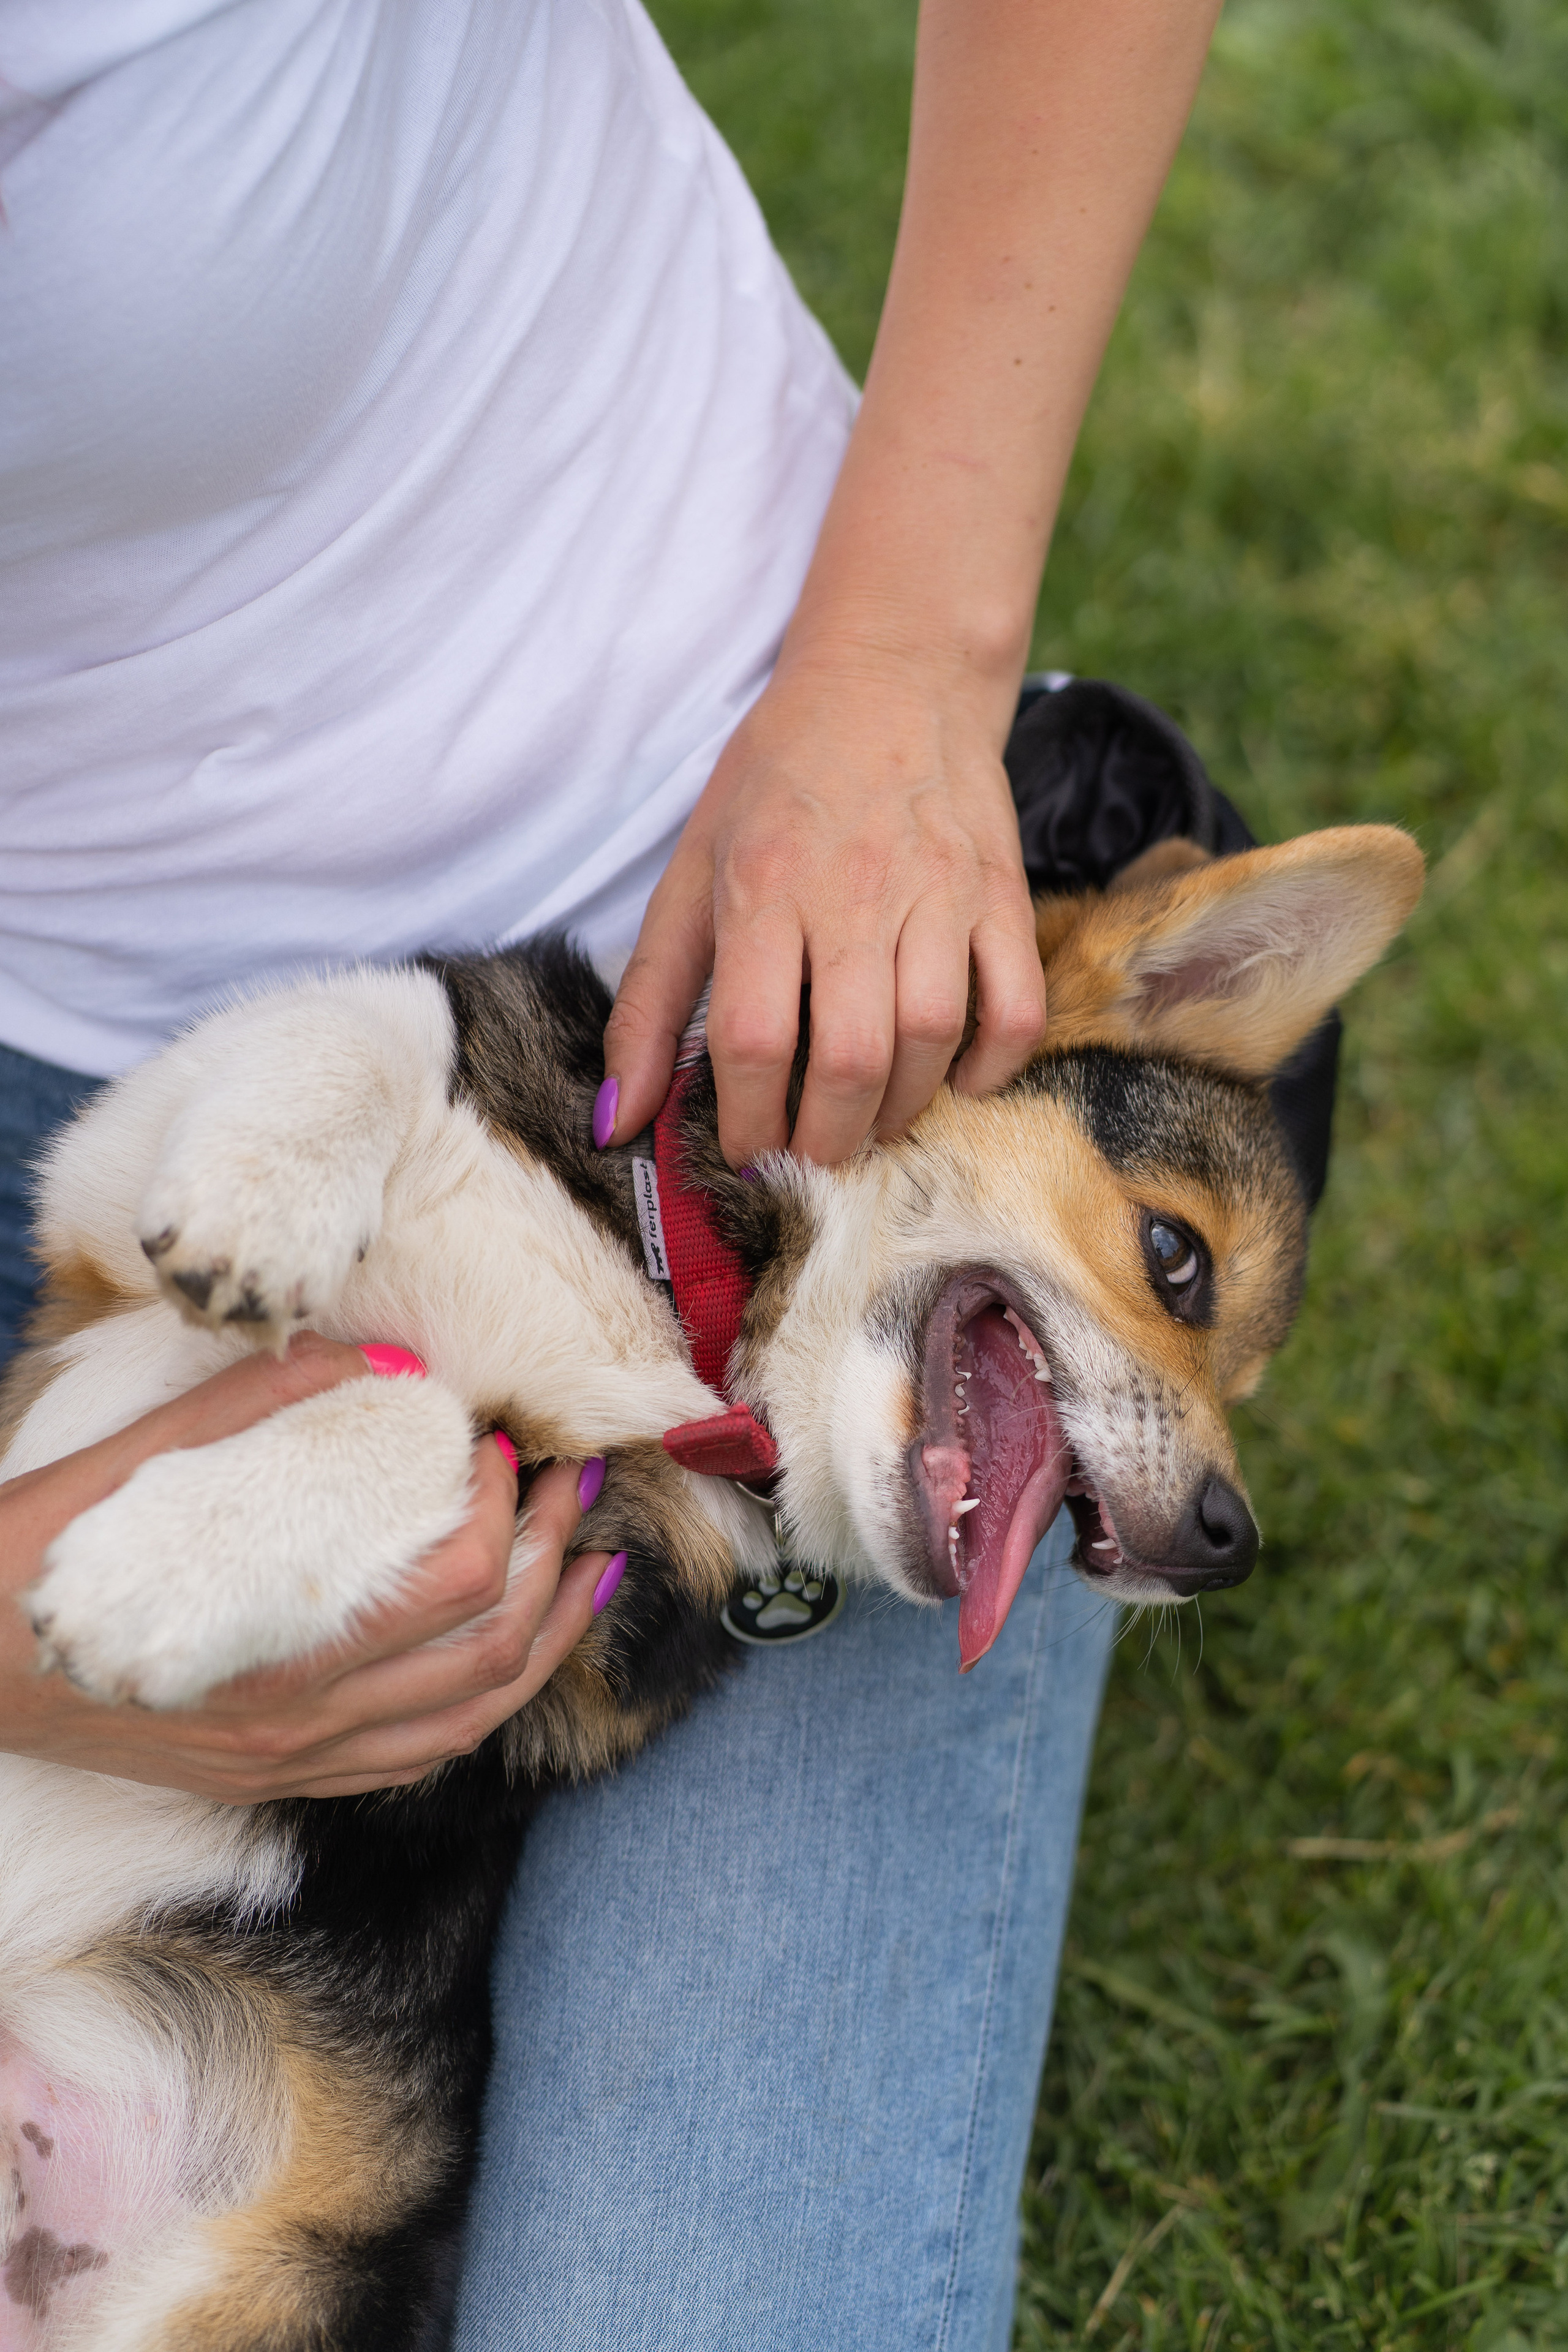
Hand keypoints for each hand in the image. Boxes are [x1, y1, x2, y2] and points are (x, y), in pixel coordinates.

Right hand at [0, 1334, 611, 1800]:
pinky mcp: (269, 1776)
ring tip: (587, 1571)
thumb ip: (252, 1408)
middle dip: (555, 1567)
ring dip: (544, 1643)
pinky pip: (413, 1759)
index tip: (494, 1445)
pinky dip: (479, 1702)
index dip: (502, 1511)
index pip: (453, 1588)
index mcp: (274, 1651)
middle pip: (488, 1658)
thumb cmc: (23, 1563)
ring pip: (468, 1722)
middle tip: (573, 1487)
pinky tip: (499, 1653)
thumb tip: (376, 1356)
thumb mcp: (127, 1466)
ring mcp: (286, 1763)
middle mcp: (295, 1727)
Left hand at [603, 647, 1046, 1167]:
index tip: (745, 1146)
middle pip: (848, 1057)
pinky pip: (1016, 1006)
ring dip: (898, 1108)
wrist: (893, 673)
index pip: (752, 1037)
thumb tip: (613, 1120)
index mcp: (764, 884)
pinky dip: (992, 1065)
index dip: (747, 1117)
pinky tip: (954, 1079)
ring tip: (867, 1118)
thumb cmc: (779, 779)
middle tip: (810, 1151)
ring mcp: (939, 890)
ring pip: (932, 1039)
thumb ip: (649, 1001)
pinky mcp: (1002, 891)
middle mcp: (855, 890)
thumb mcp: (692, 872)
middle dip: (824, 1137)